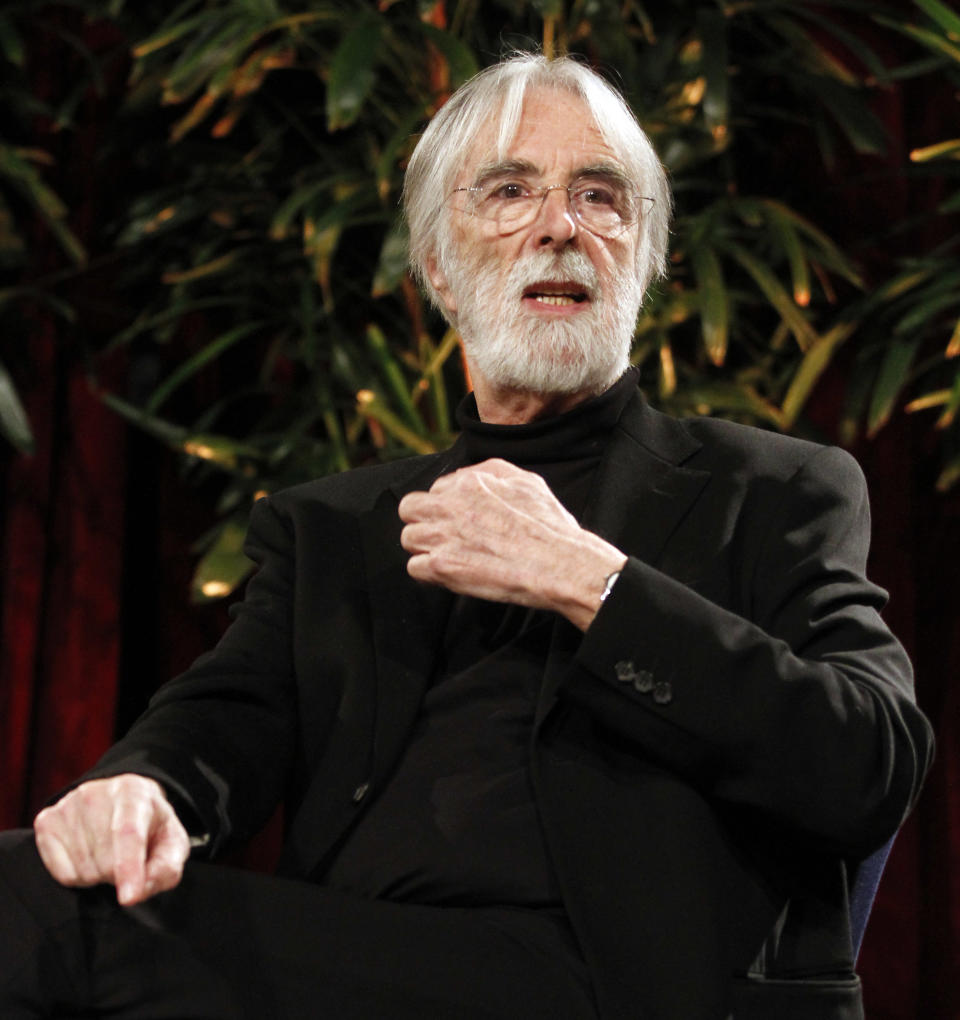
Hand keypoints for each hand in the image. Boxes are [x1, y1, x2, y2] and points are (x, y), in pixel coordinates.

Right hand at [33, 774, 189, 905]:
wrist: (124, 799)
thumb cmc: (150, 825)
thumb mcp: (171, 841)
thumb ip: (167, 867)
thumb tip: (143, 889)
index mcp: (134, 793)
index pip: (128, 834)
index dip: (129, 868)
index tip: (129, 897)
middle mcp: (97, 793)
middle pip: (105, 861)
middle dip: (119, 874)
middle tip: (128, 859)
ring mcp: (68, 806)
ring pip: (83, 871)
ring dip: (99, 876)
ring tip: (109, 853)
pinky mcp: (46, 821)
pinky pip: (61, 874)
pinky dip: (78, 875)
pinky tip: (89, 855)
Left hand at [398, 458, 625, 629]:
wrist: (559, 564)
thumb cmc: (549, 527)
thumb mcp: (526, 481)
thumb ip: (491, 473)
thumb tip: (470, 476)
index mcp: (469, 483)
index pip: (436, 489)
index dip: (446, 506)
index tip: (459, 520)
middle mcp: (451, 505)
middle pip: (409, 508)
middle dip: (423, 521)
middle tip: (442, 536)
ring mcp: (443, 535)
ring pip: (408, 538)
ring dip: (425, 548)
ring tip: (449, 556)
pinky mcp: (442, 565)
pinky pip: (414, 567)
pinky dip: (429, 574)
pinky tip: (450, 573)